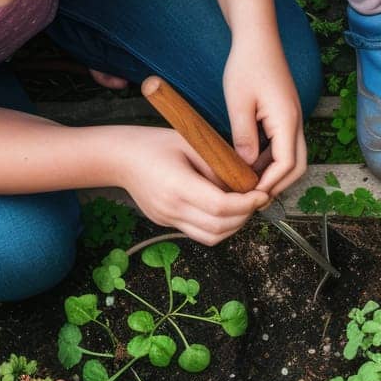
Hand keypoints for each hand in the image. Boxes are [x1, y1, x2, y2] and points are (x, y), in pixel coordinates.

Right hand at [116, 127, 269, 244]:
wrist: (119, 158)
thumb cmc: (154, 143)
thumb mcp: (190, 143)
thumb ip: (218, 164)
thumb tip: (246, 182)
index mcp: (177, 186)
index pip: (221, 206)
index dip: (247, 204)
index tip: (261, 194)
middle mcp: (172, 209)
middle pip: (219, 227)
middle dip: (245, 216)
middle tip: (257, 200)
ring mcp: (167, 219)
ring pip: (211, 237)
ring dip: (233, 227)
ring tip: (244, 207)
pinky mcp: (166, 224)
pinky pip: (199, 234)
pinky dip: (218, 227)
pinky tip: (225, 211)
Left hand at [223, 35, 306, 195]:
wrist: (258, 38)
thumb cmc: (247, 64)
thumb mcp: (238, 102)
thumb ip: (244, 137)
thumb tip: (246, 166)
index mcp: (287, 120)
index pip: (286, 164)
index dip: (270, 183)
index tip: (251, 195)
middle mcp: (296, 122)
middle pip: (297, 166)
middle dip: (278, 184)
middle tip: (254, 197)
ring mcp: (293, 119)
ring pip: (293, 157)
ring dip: (274, 173)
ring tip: (249, 183)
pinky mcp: (286, 115)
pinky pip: (284, 145)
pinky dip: (271, 159)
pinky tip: (250, 163)